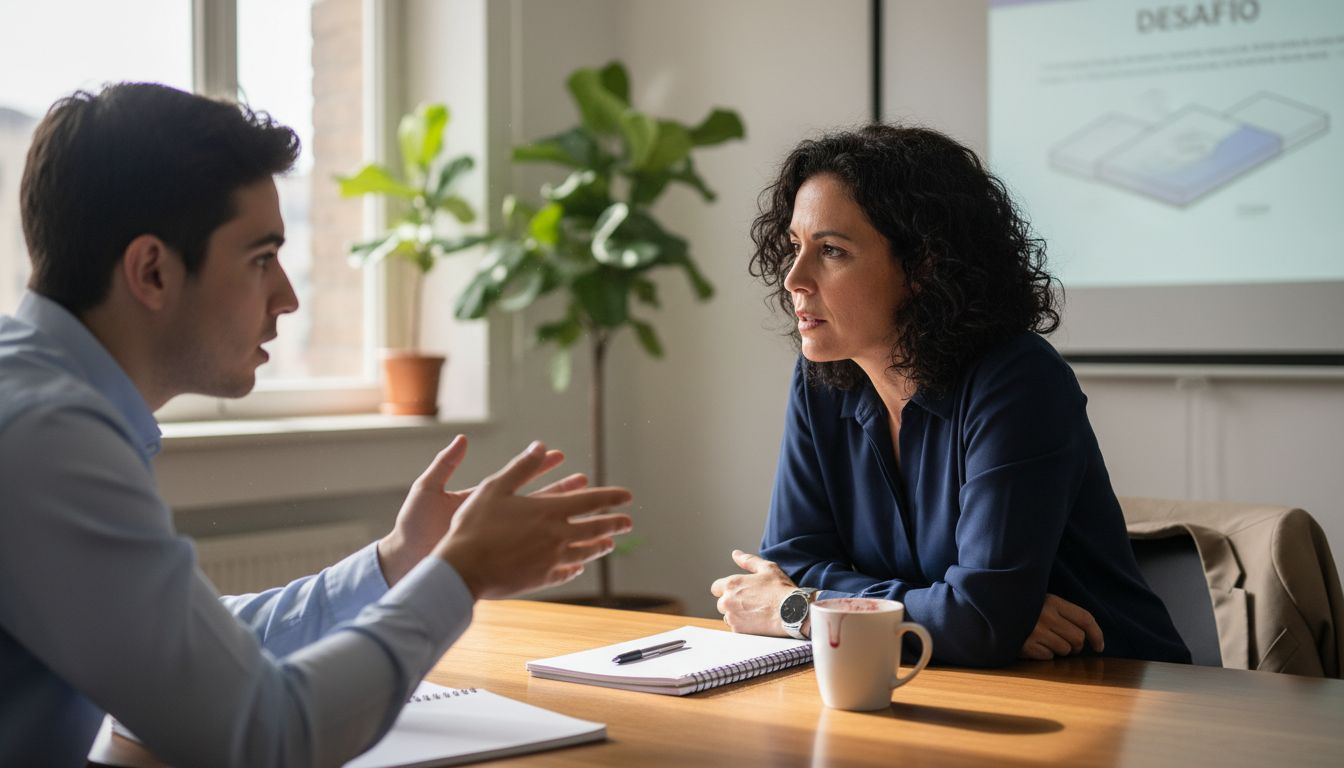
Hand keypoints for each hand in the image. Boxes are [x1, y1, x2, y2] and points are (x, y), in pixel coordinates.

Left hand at [377, 435, 584, 585]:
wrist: (404, 561)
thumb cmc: (412, 526)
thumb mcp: (428, 489)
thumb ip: (445, 464)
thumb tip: (463, 439)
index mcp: (482, 499)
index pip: (517, 479)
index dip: (539, 467)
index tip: (560, 455)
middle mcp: (494, 520)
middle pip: (535, 503)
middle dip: (561, 492)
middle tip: (586, 482)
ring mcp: (497, 541)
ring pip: (537, 529)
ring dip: (562, 523)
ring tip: (587, 515)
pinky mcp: (496, 560)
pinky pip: (528, 555)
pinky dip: (549, 553)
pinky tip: (569, 550)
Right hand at [435, 440, 633, 598]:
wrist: (463, 569)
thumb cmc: (475, 525)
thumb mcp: (495, 487)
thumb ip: (521, 467)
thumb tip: (540, 445)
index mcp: (549, 511)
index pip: (590, 501)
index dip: (611, 497)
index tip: (628, 497)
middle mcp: (556, 536)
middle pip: (594, 529)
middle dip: (614, 524)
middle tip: (628, 523)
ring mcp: (550, 560)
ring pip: (583, 553)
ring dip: (599, 547)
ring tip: (609, 545)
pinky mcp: (540, 579)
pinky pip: (564, 573)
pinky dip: (574, 568)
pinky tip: (577, 568)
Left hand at [709, 550, 797, 635]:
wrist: (792, 612)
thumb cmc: (781, 589)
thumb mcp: (767, 568)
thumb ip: (748, 561)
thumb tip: (736, 554)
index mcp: (732, 584)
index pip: (715, 588)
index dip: (726, 589)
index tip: (738, 592)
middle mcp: (727, 601)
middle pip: (721, 603)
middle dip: (732, 602)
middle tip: (751, 602)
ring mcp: (732, 617)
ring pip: (728, 616)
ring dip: (737, 614)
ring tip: (756, 612)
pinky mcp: (738, 631)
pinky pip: (736, 627)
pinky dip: (744, 625)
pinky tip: (757, 621)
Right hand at [1019, 593, 1104, 660]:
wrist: (991, 609)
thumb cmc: (1022, 607)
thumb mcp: (1042, 601)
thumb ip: (1063, 613)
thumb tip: (1089, 636)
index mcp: (1052, 601)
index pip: (1085, 618)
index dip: (1097, 634)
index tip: (1100, 647)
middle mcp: (1046, 616)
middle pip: (1078, 638)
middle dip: (1077, 646)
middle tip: (1069, 645)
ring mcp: (1035, 631)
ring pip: (1065, 650)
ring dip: (1060, 650)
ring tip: (1047, 642)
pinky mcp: (1025, 645)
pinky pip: (1048, 656)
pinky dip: (1045, 654)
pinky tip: (1034, 645)